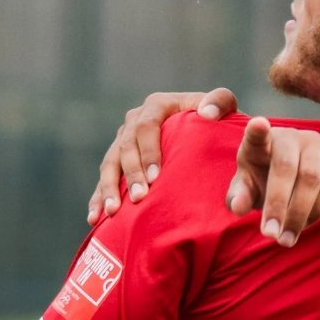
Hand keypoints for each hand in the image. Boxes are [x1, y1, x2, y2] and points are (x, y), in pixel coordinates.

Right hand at [87, 87, 238, 222]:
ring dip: (109, 189)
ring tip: (112, 212)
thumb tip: (207, 113)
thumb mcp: (224, 104)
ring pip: (109, 164)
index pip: (146, 127)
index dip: (149, 152)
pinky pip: (103, 180)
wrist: (203, 129)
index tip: (156, 177)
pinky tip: (95, 219)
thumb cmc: (216, 118)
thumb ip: (220, 101)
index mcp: (157, 105)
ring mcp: (122, 140)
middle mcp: (135, 120)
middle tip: (139, 199)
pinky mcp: (117, 159)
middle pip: (125, 147)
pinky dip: (98, 198)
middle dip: (131, 175)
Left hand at [227, 118, 319, 246]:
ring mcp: (316, 142)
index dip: (257, 130)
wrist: (314, 172)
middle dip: (277, 204)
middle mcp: (289, 137)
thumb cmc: (269, 179)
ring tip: (286, 239)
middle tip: (270, 234)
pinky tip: (305, 224)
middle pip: (285, 167)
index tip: (258, 125)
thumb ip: (240, 196)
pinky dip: (318, 210)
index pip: (256, 134)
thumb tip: (237, 207)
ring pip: (312, 179)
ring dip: (298, 214)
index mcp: (260, 143)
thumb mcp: (250, 187)